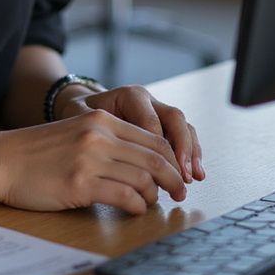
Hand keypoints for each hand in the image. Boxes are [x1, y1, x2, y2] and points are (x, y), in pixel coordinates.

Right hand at [0, 106, 188, 214]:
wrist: (0, 158)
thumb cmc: (36, 151)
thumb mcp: (75, 132)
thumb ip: (106, 139)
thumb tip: (144, 163)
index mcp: (99, 118)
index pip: (151, 137)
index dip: (171, 158)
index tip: (177, 174)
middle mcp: (97, 134)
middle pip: (154, 156)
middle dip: (173, 178)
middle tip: (180, 193)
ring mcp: (89, 158)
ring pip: (144, 178)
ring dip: (154, 196)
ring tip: (151, 203)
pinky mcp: (80, 184)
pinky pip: (125, 197)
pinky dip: (137, 206)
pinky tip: (133, 209)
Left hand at [65, 85, 204, 184]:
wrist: (82, 108)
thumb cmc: (78, 115)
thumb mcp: (80, 117)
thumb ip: (95, 131)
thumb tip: (114, 157)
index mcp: (130, 96)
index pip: (151, 122)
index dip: (157, 149)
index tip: (158, 173)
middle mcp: (148, 101)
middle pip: (174, 119)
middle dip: (183, 149)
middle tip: (183, 176)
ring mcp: (158, 111)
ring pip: (184, 126)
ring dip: (192, 153)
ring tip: (194, 178)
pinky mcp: (164, 125)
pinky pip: (184, 135)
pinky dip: (191, 154)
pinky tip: (195, 175)